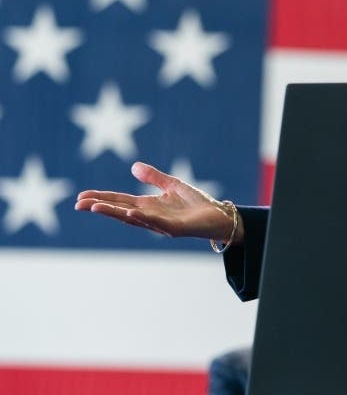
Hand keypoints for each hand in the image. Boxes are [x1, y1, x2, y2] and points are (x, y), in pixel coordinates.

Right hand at [75, 162, 242, 243]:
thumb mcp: (173, 185)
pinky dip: (143, 218)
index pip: (120, 201)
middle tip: (79, 204)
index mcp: (148, 205)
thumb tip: (133, 166)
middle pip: (120, 211)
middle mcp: (150, 216)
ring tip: (96, 207)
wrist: (218, 216)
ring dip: (115, 213)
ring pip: (133, 219)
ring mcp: (161, 223)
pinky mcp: (174, 228)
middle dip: (100, 207)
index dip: (102, 199)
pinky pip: (156, 223)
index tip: (81, 197)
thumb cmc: (196, 203)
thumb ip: (153, 177)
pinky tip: (130, 213)